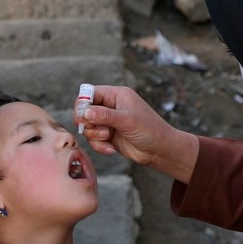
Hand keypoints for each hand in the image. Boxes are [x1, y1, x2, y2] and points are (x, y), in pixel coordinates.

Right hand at [77, 85, 199, 181]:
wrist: (160, 150)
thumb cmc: (149, 130)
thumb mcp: (127, 120)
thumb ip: (105, 115)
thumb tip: (84, 112)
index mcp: (117, 95)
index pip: (90, 93)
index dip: (83, 104)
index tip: (83, 117)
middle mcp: (111, 106)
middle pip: (84, 110)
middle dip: (87, 122)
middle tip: (94, 128)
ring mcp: (109, 122)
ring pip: (87, 126)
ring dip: (94, 135)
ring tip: (108, 138)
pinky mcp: (108, 136)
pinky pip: (93, 139)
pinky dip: (99, 145)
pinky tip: (111, 149)